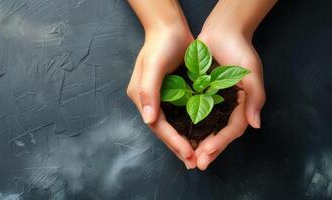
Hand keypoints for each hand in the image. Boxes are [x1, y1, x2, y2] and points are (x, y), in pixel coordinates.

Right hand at [126, 27, 196, 168]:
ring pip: (171, 125)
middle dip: (177, 147)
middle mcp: (149, 101)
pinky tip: (197, 135)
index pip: (157, 125)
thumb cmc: (161, 44)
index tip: (188, 154)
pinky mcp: (172, 94)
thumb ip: (149, 91)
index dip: (172, 141)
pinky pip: (178, 115)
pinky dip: (187, 127)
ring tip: (195, 156)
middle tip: (193, 163)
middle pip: (163, 129)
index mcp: (140, 97)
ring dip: (182, 141)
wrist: (170, 28)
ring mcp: (160, 98)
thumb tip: (148, 119)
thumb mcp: (153, 65)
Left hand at [194, 30, 265, 169]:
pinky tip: (179, 136)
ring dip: (197, 143)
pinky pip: (194, 115)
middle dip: (208, 150)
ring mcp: (213, 103)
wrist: (222, 31)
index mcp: (242, 105)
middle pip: (218, 134)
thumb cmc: (239, 50)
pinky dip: (188, 126)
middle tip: (196, 164)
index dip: (220, 143)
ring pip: (206, 128)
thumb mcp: (251, 72)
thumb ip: (255, 97)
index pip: (232, 130)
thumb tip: (256, 124)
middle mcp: (228, 107)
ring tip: (187, 156)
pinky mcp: (199, 96)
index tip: (206, 153)